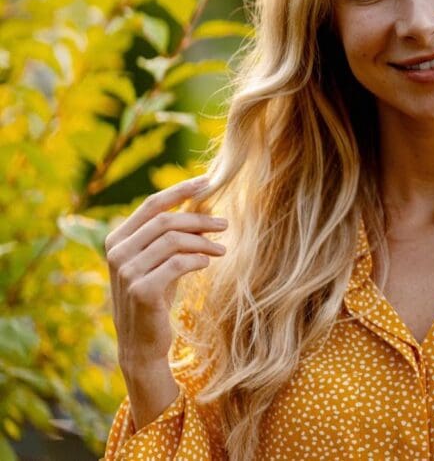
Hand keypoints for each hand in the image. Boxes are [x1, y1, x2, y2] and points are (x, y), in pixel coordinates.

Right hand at [104, 176, 226, 425]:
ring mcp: (126, 271)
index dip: (181, 190)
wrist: (143, 342)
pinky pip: (177, 263)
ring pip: (173, 240)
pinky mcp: (141, 290)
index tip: (208, 182)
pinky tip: (207, 263)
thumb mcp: (162, 260)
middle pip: (166, 220)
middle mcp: (117, 252)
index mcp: (117, 238)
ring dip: (203, 241)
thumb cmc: (156, 296)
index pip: (152, 204)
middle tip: (225, 224)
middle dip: (200, 219)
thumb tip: (206, 204)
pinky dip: (197, 260)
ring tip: (222, 249)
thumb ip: (174, 234)